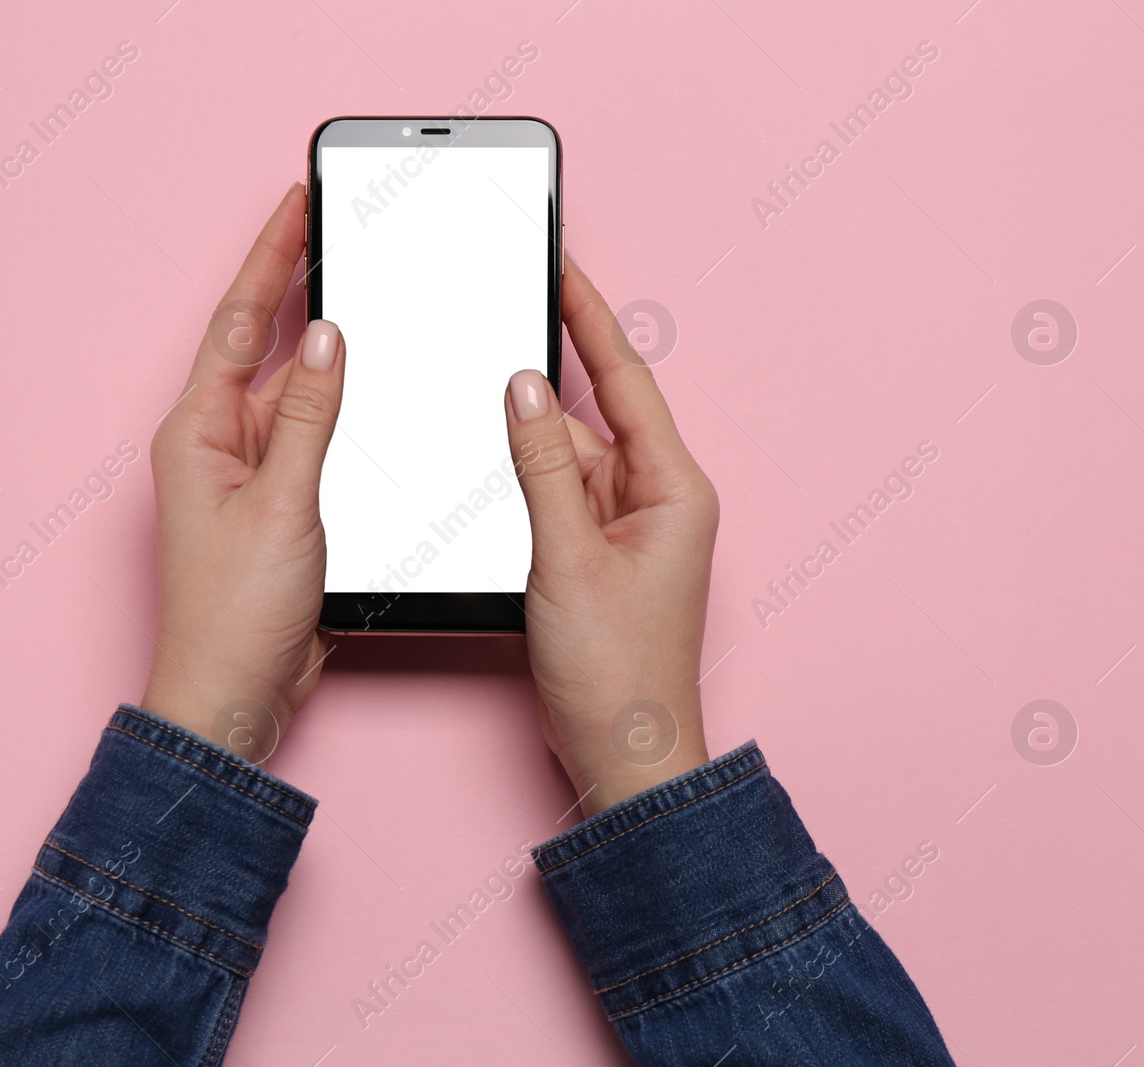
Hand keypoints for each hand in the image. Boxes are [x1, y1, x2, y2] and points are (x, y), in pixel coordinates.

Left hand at [141, 183, 343, 765]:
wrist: (235, 694)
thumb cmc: (235, 613)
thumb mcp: (283, 502)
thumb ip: (308, 417)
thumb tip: (323, 337)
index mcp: (196, 431)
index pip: (235, 322)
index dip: (268, 258)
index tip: (296, 205)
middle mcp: (217, 443)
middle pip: (263, 348)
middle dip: (299, 289)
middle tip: (334, 230)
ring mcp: (248, 474)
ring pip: (297, 395)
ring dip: (330, 357)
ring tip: (367, 295)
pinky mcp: (279, 504)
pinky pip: (314, 439)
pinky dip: (343, 412)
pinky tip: (373, 392)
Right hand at [503, 255, 719, 816]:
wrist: (624, 753)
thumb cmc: (618, 672)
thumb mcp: (565, 556)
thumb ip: (540, 466)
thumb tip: (522, 386)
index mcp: (672, 487)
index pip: (624, 380)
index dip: (590, 317)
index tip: (563, 265)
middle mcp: (654, 498)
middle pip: (589, 415)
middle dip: (538, 382)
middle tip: (493, 319)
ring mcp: (624, 527)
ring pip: (564, 457)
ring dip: (522, 442)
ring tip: (471, 407)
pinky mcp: (596, 554)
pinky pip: (555, 495)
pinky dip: (522, 482)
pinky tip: (485, 466)